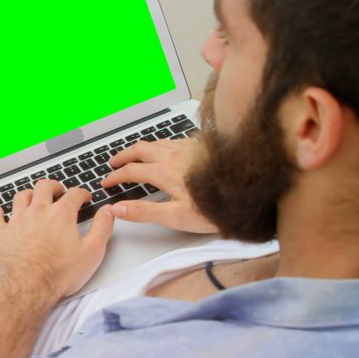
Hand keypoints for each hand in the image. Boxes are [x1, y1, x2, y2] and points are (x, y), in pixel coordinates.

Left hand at [0, 180, 114, 300]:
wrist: (28, 289)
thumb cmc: (58, 274)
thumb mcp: (92, 252)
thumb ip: (102, 228)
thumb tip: (108, 211)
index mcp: (61, 214)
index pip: (74, 194)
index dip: (82, 193)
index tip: (84, 197)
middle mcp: (37, 212)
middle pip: (44, 187)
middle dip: (54, 186)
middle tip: (58, 190)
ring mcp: (17, 221)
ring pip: (21, 196)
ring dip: (29, 194)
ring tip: (33, 197)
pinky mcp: (1, 234)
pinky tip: (1, 213)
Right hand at [102, 139, 218, 232]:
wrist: (252, 193)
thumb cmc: (218, 207)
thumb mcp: (176, 217)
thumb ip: (144, 212)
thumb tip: (117, 208)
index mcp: (165, 171)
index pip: (131, 171)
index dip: (115, 176)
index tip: (106, 182)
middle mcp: (175, 155)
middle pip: (141, 149)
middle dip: (124, 155)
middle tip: (114, 162)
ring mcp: (190, 149)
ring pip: (158, 142)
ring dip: (141, 148)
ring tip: (136, 153)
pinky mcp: (204, 147)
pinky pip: (176, 140)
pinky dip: (162, 144)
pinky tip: (169, 149)